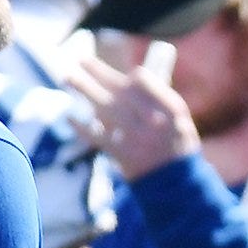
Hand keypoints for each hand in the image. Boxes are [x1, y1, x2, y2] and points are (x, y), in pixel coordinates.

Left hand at [65, 51, 201, 182]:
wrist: (178, 187)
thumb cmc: (175, 147)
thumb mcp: (180, 122)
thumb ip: (160, 98)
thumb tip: (131, 74)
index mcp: (173, 112)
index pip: (146, 83)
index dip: (132, 77)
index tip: (125, 75)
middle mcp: (156, 123)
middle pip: (121, 91)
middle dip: (100, 73)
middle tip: (81, 60)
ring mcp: (139, 140)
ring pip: (106, 108)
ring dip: (85, 90)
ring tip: (68, 78)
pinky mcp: (124, 156)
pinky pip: (98, 137)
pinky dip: (81, 127)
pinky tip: (69, 117)